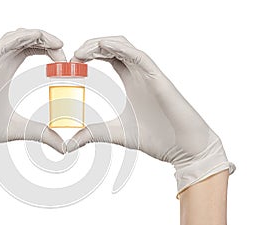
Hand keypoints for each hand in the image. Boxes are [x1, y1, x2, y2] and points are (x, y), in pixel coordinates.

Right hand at [0, 28, 66, 182]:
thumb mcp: (17, 129)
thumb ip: (40, 133)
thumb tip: (63, 146)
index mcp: (5, 73)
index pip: (30, 49)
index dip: (49, 50)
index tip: (67, 64)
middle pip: (25, 38)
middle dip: (48, 41)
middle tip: (66, 56)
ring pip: (14, 37)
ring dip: (37, 35)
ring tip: (57, 46)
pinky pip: (0, 45)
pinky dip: (19, 38)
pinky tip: (36, 39)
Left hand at [67, 36, 234, 193]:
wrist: (185, 148)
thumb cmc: (158, 138)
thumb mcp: (116, 133)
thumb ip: (94, 134)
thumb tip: (70, 143)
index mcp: (131, 81)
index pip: (108, 56)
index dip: (89, 54)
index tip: (71, 63)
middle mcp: (139, 73)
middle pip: (113, 46)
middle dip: (91, 46)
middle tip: (73, 56)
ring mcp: (149, 74)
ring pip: (124, 46)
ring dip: (101, 44)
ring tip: (82, 53)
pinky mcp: (158, 78)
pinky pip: (139, 56)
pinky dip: (121, 49)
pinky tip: (103, 48)